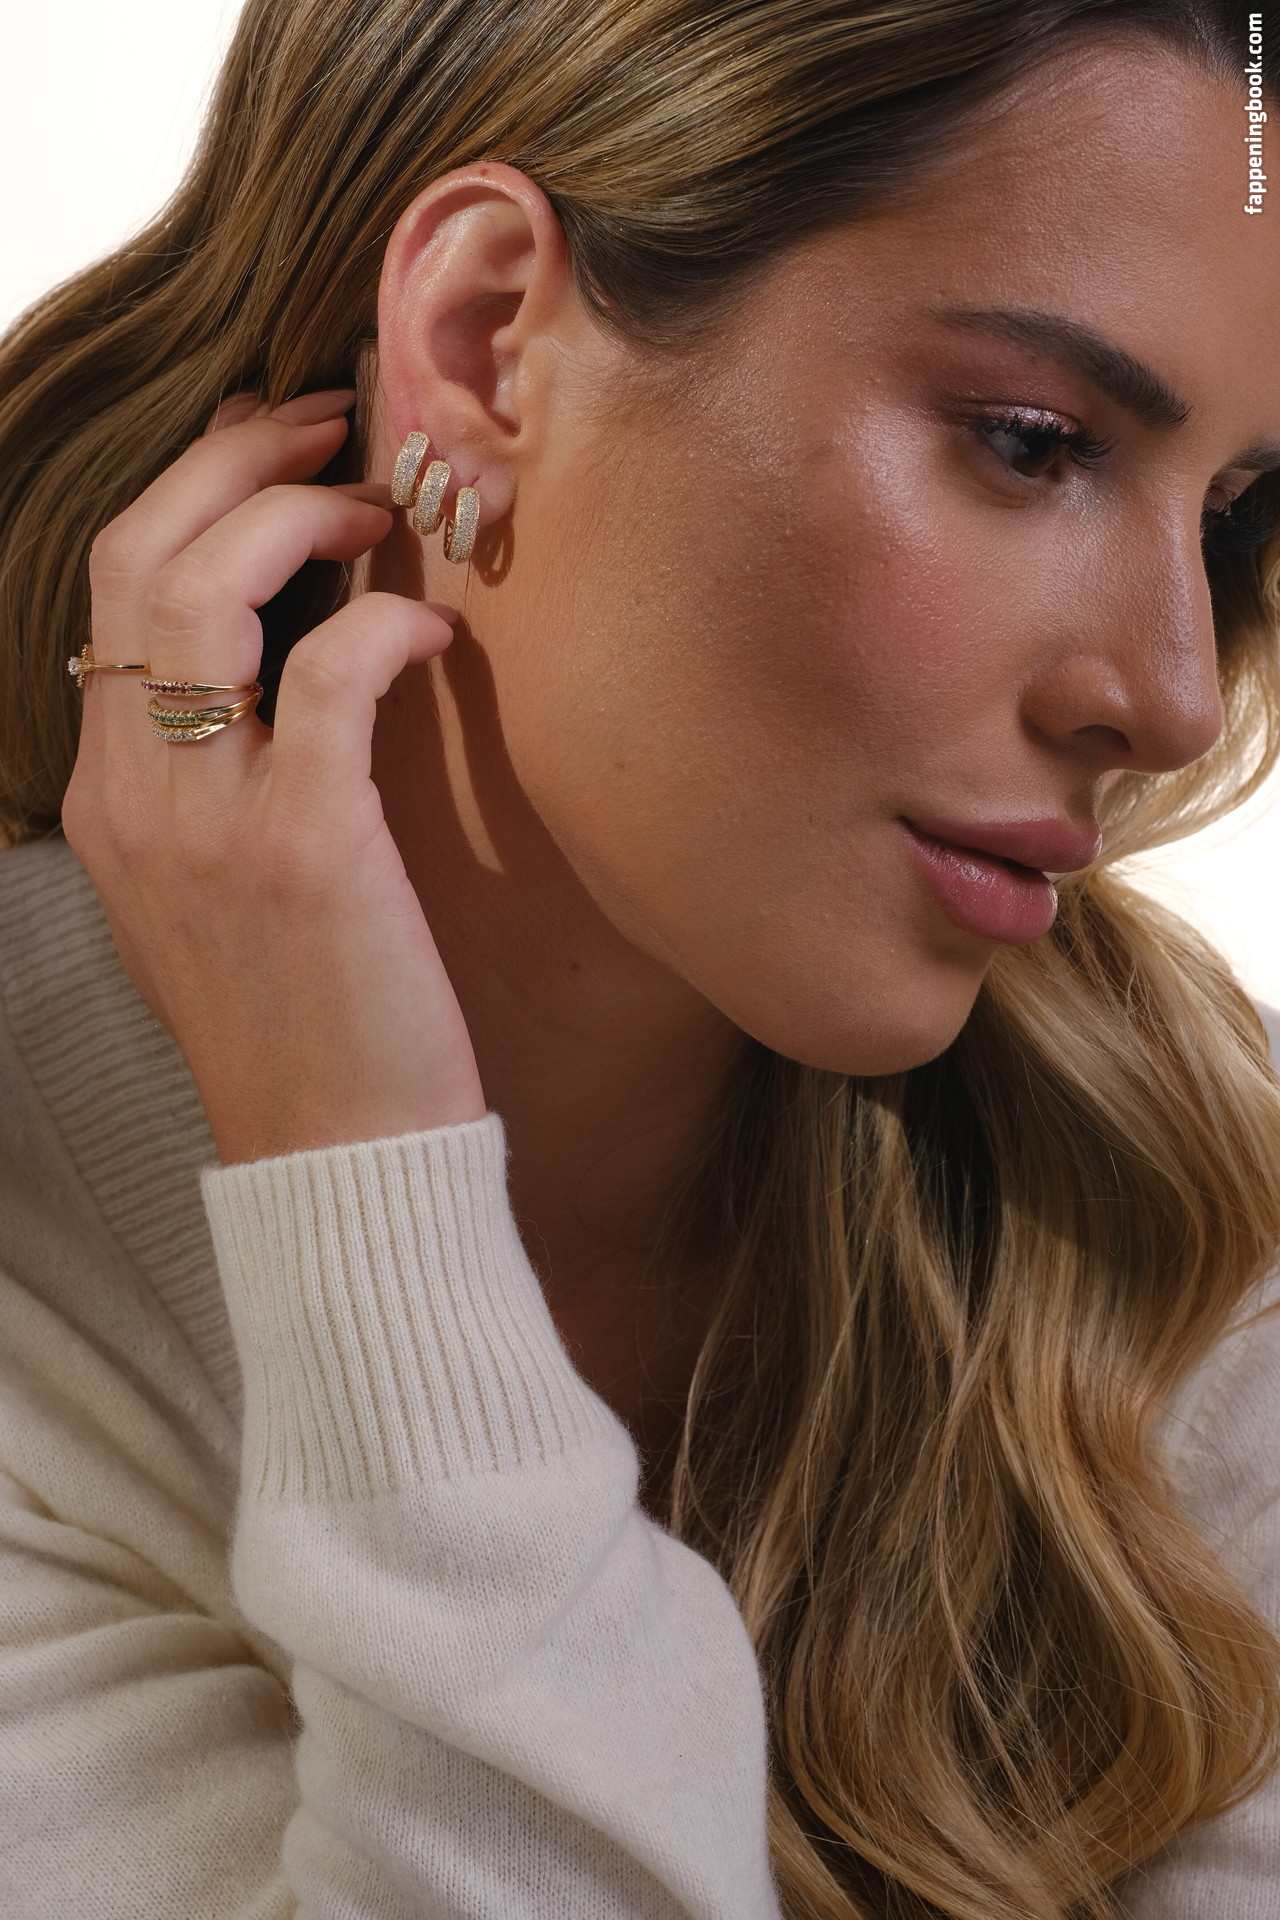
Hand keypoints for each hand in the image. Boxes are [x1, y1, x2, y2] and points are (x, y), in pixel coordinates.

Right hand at [62, 388, 487, 1163]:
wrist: (334, 1158)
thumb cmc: (304, 1024)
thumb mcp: (210, 902)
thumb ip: (209, 789)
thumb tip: (275, 679)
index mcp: (108, 801)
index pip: (110, 594)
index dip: (187, 492)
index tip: (267, 448)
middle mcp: (133, 797)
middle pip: (136, 558)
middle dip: (230, 460)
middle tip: (324, 424)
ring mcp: (206, 822)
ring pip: (203, 590)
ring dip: (293, 515)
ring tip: (376, 506)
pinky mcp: (303, 848)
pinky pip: (327, 677)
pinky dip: (382, 628)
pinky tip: (432, 637)